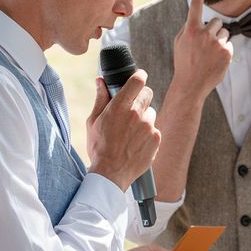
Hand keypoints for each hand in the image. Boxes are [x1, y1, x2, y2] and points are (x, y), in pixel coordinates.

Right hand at [86, 71, 160, 190]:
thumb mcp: (93, 121)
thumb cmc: (99, 147)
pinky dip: (148, 133)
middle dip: (140, 97)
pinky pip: (154, 128)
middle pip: (147, 93)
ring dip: (143, 117)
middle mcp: (136, 114)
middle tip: (131, 108)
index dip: (139, 76)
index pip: (137, 81)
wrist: (110, 174)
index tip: (138, 77)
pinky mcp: (156, 138)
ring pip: (151, 112)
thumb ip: (100, 99)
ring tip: (131, 131)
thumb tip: (100, 81)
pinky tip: (136, 142)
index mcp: (119, 106)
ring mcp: (148, 126)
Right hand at [172, 0, 232, 102]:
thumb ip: (188, 28)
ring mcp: (217, 43)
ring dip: (219, 39)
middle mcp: (204, 34)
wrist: (191, 84)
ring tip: (210, 53)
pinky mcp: (227, 53)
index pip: (196, 6)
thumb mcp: (180, 42)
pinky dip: (224, 51)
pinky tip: (215, 60)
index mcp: (191, 30)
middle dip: (213, 30)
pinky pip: (229, 44)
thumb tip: (199, 18)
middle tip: (206, 44)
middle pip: (216, 21)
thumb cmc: (184, 62)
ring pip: (224, 32)